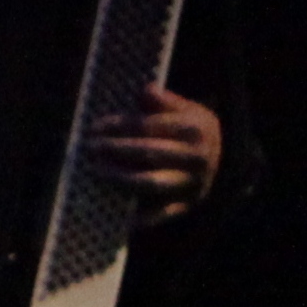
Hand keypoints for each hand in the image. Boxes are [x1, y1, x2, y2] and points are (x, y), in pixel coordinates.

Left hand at [80, 84, 221, 218]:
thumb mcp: (183, 108)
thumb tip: (145, 90)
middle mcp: (198, 157)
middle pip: (149, 153)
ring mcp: (193, 183)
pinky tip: (116, 213)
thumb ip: (162, 100)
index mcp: (195, 128)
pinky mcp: (188, 205)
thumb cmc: (189, 128)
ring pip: (152, 183)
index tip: (94, 127)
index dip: (118, 126)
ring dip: (120, 179)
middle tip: (89, 148)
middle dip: (115, 150)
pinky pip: (161, 213)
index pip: (149, 126)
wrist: (216, 158)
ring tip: (96, 172)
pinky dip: (139, 216)